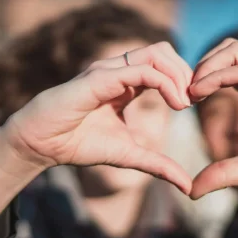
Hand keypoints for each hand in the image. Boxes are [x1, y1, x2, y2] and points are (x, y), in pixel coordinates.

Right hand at [4, 42, 193, 193]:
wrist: (41, 145)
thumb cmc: (78, 144)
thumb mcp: (129, 156)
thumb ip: (158, 165)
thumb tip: (187, 187)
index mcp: (126, 83)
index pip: (163, 65)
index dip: (184, 80)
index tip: (196, 104)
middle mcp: (118, 70)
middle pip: (164, 51)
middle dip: (186, 72)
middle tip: (196, 100)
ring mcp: (108, 70)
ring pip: (156, 53)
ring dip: (178, 75)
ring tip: (185, 102)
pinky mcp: (99, 78)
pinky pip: (140, 70)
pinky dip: (165, 83)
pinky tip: (175, 104)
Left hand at [188, 39, 237, 198]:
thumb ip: (225, 173)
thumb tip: (191, 190)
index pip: (225, 69)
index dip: (199, 80)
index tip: (179, 103)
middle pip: (227, 51)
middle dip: (198, 66)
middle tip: (180, 94)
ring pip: (236, 51)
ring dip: (206, 66)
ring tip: (188, 91)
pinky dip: (222, 74)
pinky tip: (202, 91)